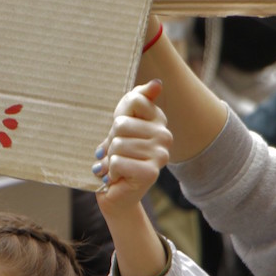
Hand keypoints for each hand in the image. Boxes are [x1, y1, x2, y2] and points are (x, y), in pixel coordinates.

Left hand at [93, 79, 171, 214]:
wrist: (116, 192)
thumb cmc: (118, 154)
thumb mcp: (123, 122)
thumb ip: (138, 99)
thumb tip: (157, 83)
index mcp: (159, 119)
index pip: (133, 100)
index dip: (118, 117)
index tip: (121, 132)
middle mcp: (165, 135)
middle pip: (121, 124)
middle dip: (111, 141)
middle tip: (116, 153)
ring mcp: (161, 155)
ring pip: (118, 145)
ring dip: (110, 158)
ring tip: (116, 165)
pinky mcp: (151, 173)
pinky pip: (118, 162)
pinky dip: (111, 171)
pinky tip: (118, 177)